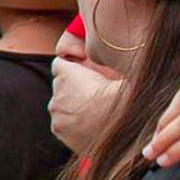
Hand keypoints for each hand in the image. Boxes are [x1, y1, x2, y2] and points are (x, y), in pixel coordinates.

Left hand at [49, 24, 124, 154]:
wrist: (121, 124)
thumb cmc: (123, 96)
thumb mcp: (122, 68)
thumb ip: (112, 59)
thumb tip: (119, 49)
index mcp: (67, 72)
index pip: (60, 63)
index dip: (74, 67)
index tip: (86, 72)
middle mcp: (56, 91)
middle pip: (61, 86)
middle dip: (74, 89)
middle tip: (96, 95)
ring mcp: (56, 112)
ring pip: (61, 105)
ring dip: (74, 107)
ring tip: (95, 112)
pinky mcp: (58, 130)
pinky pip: (63, 123)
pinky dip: (74, 124)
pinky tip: (91, 125)